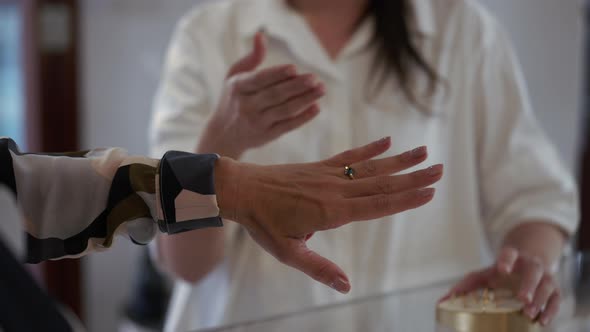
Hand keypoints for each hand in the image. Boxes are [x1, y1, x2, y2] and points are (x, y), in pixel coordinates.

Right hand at [199, 31, 323, 158]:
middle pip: (275, 95)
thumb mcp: (234, 77)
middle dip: (296, 87)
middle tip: (315, 78)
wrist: (223, 134)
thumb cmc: (233, 98)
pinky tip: (316, 107)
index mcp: (238, 88)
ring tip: (321, 89)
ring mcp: (257, 123)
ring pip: (284, 111)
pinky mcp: (267, 136)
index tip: (294, 68)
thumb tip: (261, 35)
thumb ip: (251, 58)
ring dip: (305, 100)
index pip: (260, 80)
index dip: (277, 74)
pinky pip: (288, 126)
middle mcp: (246, 106)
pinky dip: (303, 118)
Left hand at [215, 137, 442, 292]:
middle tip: (440, 168)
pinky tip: (386, 141)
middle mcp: (335, 190)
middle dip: (413, 178)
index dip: (406, 199)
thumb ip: (319, 268)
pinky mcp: (319, 166)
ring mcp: (328, 175)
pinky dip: (369, 149)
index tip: (430, 192)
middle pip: (382, 184)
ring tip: (423, 151)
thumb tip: (347, 286)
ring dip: (399, 160)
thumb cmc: (263, 224)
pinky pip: (349, 155)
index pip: (378, 206)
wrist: (241, 189)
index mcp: (332, 213)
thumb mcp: (288, 253)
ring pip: (371, 167)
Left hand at [441, 247, 559, 325]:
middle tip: (522, 298)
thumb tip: (441, 301)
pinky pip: (557, 299)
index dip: (506, 259)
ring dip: (540, 298)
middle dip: (528, 284)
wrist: (527, 265)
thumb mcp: (483, 275)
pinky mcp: (554, 289)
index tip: (501, 269)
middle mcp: (530, 264)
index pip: (509, 253)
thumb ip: (465, 286)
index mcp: (512, 257)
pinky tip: (542, 321)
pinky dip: (551, 310)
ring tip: (530, 312)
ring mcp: (545, 276)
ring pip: (547, 285)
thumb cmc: (500, 274)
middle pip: (533, 270)